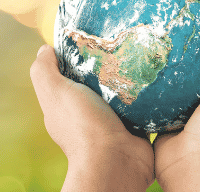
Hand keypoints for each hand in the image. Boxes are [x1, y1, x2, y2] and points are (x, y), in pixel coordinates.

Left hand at [30, 44, 154, 191]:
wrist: (116, 161)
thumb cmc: (83, 124)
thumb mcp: (55, 91)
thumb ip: (44, 70)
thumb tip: (44, 49)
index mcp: (64, 106)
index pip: (66, 75)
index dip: (74, 57)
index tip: (91, 38)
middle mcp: (86, 115)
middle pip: (96, 82)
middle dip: (107, 66)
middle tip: (122, 43)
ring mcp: (111, 122)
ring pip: (121, 94)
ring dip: (130, 80)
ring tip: (142, 56)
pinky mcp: (135, 128)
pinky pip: (143, 107)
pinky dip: (148, 96)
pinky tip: (155, 78)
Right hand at [153, 47, 199, 191]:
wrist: (191, 163)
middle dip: (196, 66)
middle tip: (180, 42)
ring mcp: (192, 120)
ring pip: (183, 93)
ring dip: (174, 80)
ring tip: (160, 55)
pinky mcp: (169, 125)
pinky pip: (162, 105)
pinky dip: (157, 94)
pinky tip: (147, 77)